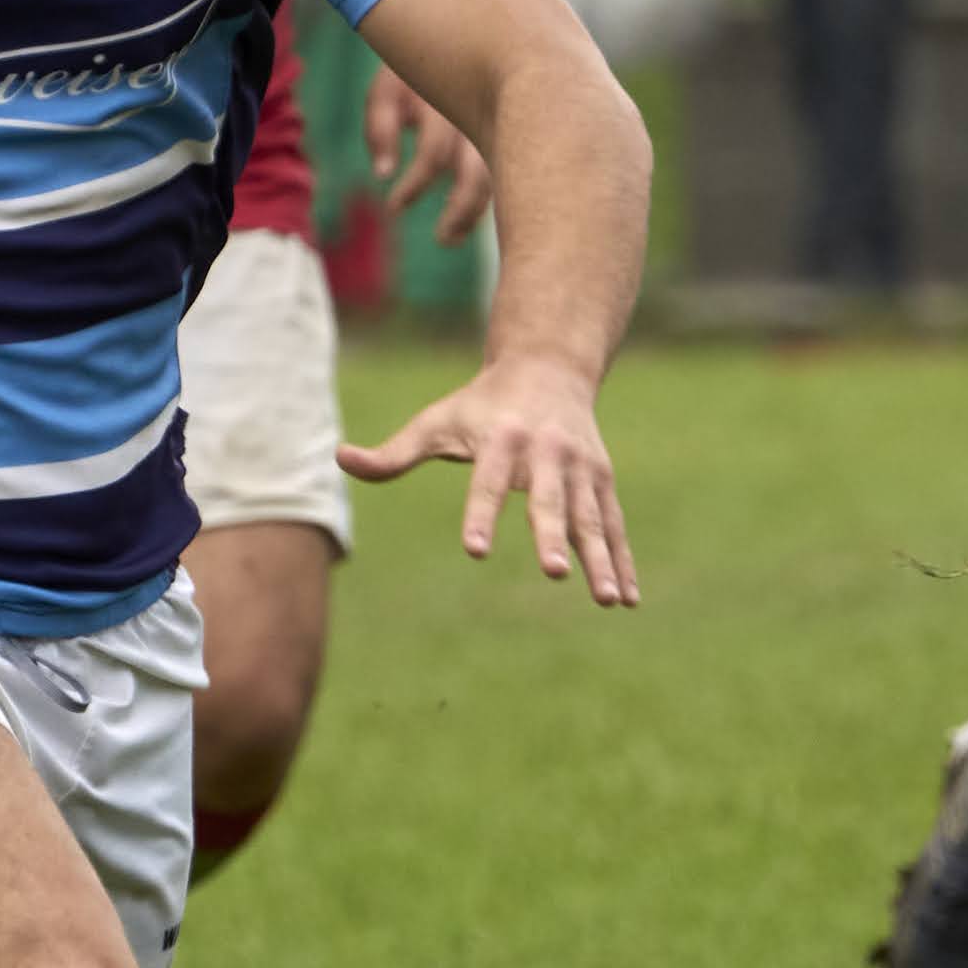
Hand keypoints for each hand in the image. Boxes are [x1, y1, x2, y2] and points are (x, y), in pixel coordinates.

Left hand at [340, 355, 635, 606]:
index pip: (487, 482)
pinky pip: (613, 526)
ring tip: (607, 601)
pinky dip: (622, 561)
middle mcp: (547, 453)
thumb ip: (394, 452)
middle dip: (553, 537)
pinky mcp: (602, 481)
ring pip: (591, 519)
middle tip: (555, 574)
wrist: (549, 367)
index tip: (474, 549)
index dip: (480, 514)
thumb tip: (340, 459)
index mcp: (502, 440)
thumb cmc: (482, 404)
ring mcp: (581, 468)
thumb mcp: (437, 421)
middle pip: (550, 501)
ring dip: (601, 560)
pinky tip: (626, 599)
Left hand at [364, 68, 492, 244]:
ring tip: (455, 237)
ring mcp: (499, 124)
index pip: (433, 156)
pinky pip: (506, 169)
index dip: (412, 186)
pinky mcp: (508, 132)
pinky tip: (470, 219)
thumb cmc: (409, 68)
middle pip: (479, 174)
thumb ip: (380, 128)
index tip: (393, 207)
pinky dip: (493, 196)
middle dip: (461, 211)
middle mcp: (480, 115)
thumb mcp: (386, 90)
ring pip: (500, 177)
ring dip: (480, 210)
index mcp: (447, 102)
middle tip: (442, 240)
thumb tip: (382, 174)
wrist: (458, 34)